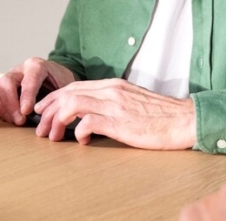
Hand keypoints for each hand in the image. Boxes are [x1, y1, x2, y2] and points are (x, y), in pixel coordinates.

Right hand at [0, 57, 76, 124]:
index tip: (26, 112)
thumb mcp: (65, 87)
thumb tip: (55, 116)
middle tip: (20, 121)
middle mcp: (20, 69)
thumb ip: (58, 98)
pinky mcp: (2, 85)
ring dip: (2, 107)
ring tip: (14, 121)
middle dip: (11, 104)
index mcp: (37, 66)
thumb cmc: (60, 82)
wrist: (55, 76)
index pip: (29, 80)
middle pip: (6, 82)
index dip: (26, 96)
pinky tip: (9, 117)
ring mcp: (9, 76)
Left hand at [33, 78, 195, 148]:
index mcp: (113, 84)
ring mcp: (115, 104)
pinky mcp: (120, 121)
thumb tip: (92, 114)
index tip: (43, 109)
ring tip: (53, 136)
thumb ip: (113, 102)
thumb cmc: (161, 115)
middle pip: (68, 93)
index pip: (74, 86)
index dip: (54, 97)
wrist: (185, 119)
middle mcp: (111, 90)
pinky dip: (78, 131)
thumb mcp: (132, 101)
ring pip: (72, 104)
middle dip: (48, 110)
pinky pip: (88, 122)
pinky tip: (80, 141)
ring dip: (57, 121)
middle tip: (40, 127)